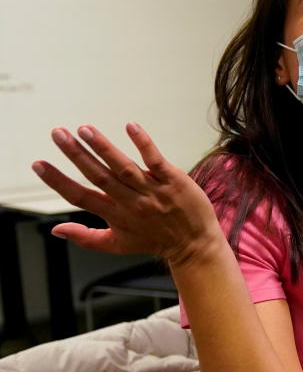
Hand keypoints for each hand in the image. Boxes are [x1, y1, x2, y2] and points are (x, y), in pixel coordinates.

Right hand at [30, 123, 222, 264]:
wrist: (195, 245)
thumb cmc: (154, 241)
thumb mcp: (117, 244)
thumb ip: (85, 237)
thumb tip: (55, 230)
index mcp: (115, 215)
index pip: (80, 196)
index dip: (58, 181)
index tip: (39, 164)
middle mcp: (131, 202)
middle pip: (99, 176)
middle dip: (76, 155)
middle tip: (58, 134)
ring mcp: (153, 191)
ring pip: (124, 167)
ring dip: (104, 147)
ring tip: (85, 129)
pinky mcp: (174, 181)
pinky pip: (156, 161)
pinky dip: (143, 144)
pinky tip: (130, 127)